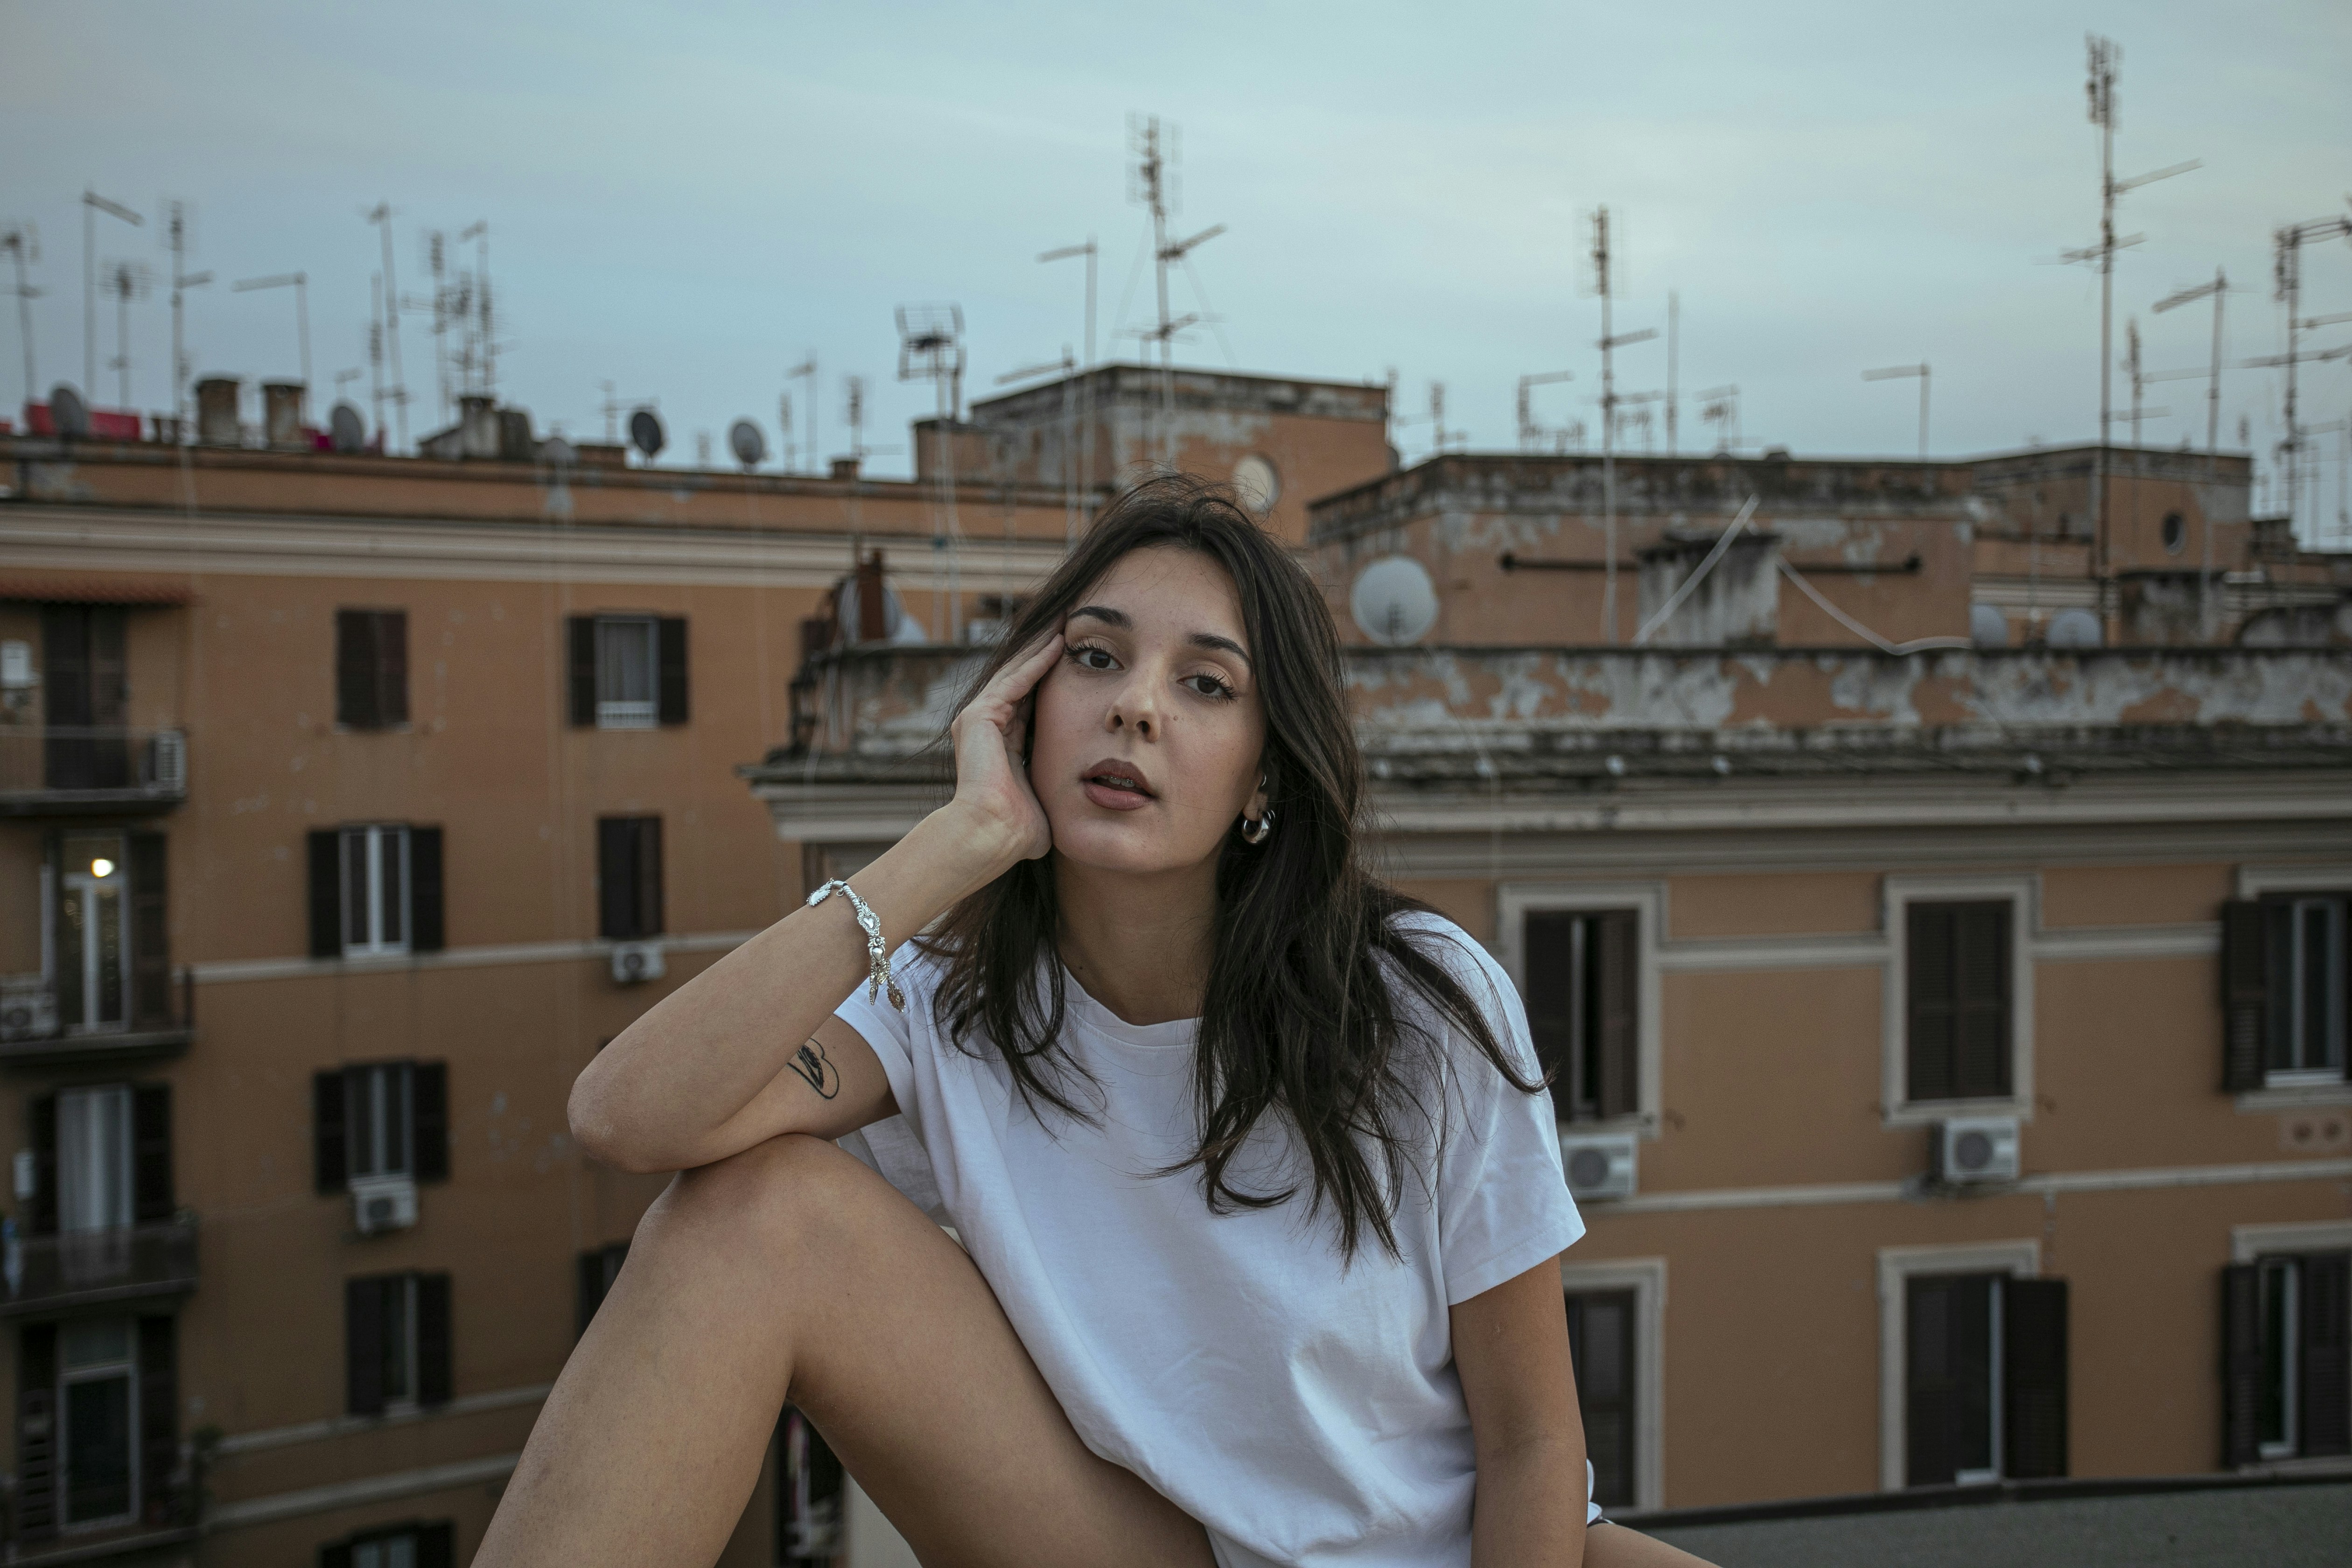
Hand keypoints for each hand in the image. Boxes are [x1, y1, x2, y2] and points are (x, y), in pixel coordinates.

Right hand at [941, 632, 1060, 876]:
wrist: (990, 837)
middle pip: (1022, 681)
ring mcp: (978, 720)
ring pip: (1017, 673)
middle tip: (1072, 628)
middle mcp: (986, 728)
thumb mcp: (1042, 804)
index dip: (1053, 681)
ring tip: (1067, 624)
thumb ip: (1052, 797)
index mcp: (1001, 747)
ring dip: (1042, 648)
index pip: (1031, 703)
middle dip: (1046, 654)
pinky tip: (1059, 643)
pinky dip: (1037, 661)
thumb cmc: (1016, 833)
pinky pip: (1015, 681)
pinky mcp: (979, 716)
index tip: (1079, 663)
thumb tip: (1071, 811)